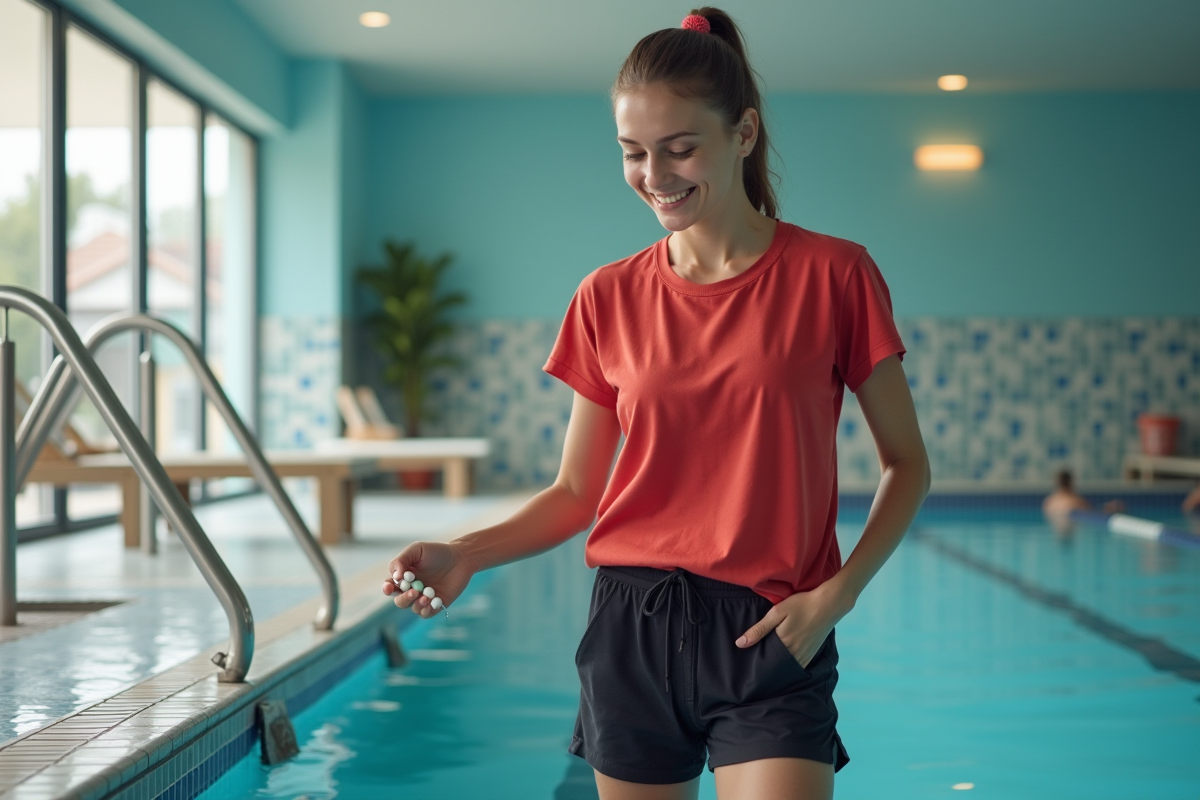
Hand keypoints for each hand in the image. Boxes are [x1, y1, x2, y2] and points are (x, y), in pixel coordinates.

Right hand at [381, 541, 477, 618]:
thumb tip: (395, 577)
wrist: (460, 557)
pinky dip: (427, 610)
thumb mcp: (417, 550)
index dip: (387, 589)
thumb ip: (402, 560)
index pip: (390, 587)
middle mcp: (411, 590)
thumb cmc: (437, 552)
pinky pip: (427, 613)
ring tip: (427, 596)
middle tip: (414, 591)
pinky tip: (433, 602)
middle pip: (400, 601)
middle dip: (404, 598)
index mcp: (404, 578)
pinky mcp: (436, 604)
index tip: (389, 588)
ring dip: (417, 604)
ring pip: (413, 608)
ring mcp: (424, 598)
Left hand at [735, 578, 854, 668]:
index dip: (756, 662)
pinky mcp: (812, 654)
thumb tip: (740, 644)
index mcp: (783, 644)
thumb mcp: (777, 612)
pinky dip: (789, 664)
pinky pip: (798, 665)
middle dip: (766, 665)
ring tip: (768, 662)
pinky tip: (784, 658)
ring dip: (778, 665)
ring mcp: (805, 656)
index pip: (764, 660)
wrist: (829, 604)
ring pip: (787, 667)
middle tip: (756, 664)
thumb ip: (759, 629)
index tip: (747, 662)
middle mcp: (794, 654)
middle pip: (775, 666)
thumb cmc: (802, 605)